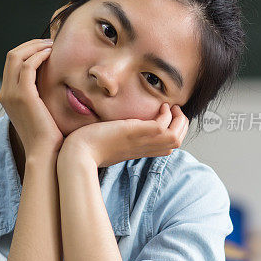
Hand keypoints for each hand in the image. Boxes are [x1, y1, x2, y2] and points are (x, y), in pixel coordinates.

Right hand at [0, 39, 63, 158]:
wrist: (45, 153)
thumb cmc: (48, 135)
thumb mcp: (40, 110)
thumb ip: (39, 95)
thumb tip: (50, 81)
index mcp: (7, 95)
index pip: (12, 63)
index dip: (27, 50)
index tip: (44, 47)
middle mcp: (5, 92)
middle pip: (12, 55)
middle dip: (31, 44)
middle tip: (49, 42)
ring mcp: (12, 94)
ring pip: (17, 56)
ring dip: (35, 46)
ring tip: (52, 45)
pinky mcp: (23, 95)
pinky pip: (28, 66)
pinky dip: (39, 56)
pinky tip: (51, 55)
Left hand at [60, 103, 188, 167]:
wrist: (78, 154)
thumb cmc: (88, 149)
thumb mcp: (110, 144)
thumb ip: (120, 139)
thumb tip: (117, 132)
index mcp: (139, 150)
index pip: (169, 146)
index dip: (175, 131)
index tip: (168, 117)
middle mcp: (144, 148)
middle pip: (177, 142)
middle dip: (182, 124)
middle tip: (174, 110)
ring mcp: (141, 141)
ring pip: (176, 136)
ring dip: (178, 119)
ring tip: (169, 107)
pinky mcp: (135, 132)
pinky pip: (162, 125)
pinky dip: (167, 115)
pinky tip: (160, 106)